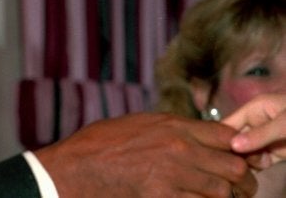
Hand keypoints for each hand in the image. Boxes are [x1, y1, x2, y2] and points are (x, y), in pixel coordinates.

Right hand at [35, 113, 256, 196]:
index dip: (235, 148)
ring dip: (223, 196)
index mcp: (173, 125)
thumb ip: (170, 129)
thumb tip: (193, 137)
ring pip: (222, 192)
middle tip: (236, 186)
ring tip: (217, 197)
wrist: (74, 168)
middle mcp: (178, 148)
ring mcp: (172, 175)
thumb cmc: (98, 144)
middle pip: (233, 166)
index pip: (226, 136)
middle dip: (239, 178)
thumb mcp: (137, 124)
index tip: (233, 157)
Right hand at [222, 94, 285, 168]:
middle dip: (232, 152)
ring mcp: (266, 139)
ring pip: (245, 152)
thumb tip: (233, 146)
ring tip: (253, 167)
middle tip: (233, 165)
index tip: (210, 153)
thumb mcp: (284, 124)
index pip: (228, 123)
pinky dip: (257, 168)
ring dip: (245, 162)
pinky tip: (258, 171)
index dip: (217, 137)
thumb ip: (260, 134)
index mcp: (255, 109)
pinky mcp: (276, 153)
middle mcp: (256, 123)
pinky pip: (259, 161)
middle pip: (234, 139)